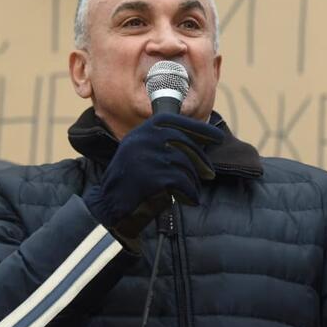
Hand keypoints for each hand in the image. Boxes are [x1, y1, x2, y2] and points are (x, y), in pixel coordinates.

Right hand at [83, 114, 221, 244]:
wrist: (109, 205)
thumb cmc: (130, 181)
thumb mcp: (142, 152)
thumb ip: (163, 142)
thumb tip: (199, 140)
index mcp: (142, 131)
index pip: (175, 121)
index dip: (199, 128)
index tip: (217, 136)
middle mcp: (145, 139)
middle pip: (185, 144)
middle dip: (201, 161)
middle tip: (209, 174)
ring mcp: (150, 157)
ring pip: (186, 165)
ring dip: (192, 182)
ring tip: (187, 192)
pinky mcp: (155, 177)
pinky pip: (184, 183)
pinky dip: (189, 194)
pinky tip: (186, 199)